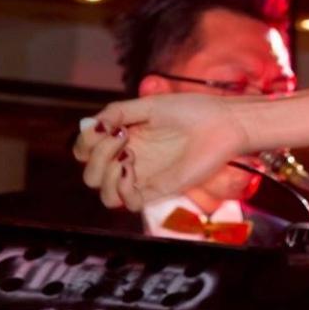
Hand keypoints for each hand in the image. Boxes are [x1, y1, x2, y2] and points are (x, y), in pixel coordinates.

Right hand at [73, 94, 250, 210]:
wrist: (223, 123)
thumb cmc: (191, 110)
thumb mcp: (148, 105)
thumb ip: (117, 112)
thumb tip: (91, 126)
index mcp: (124, 139)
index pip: (85, 151)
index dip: (86, 143)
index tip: (110, 127)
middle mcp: (129, 160)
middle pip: (90, 175)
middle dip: (95, 157)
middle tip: (122, 138)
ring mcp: (143, 176)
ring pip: (106, 196)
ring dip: (105, 178)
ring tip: (126, 158)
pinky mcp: (159, 189)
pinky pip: (129, 204)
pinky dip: (122, 191)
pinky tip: (131, 171)